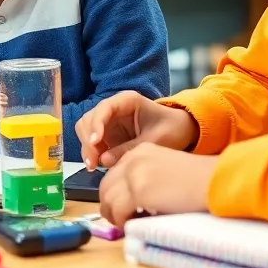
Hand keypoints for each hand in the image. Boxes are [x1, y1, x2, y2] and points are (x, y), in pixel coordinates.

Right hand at [75, 91, 198, 170]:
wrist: (181, 131)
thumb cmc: (172, 128)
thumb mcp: (155, 139)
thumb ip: (130, 148)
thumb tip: (103, 160)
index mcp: (126, 101)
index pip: (104, 108)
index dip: (96, 124)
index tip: (95, 142)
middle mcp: (113, 108)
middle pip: (89, 119)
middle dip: (88, 140)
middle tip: (92, 162)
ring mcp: (108, 121)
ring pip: (86, 130)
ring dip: (87, 147)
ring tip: (93, 166)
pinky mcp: (108, 135)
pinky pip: (92, 142)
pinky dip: (91, 152)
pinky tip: (96, 165)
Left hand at [99, 144, 217, 227]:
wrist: (215, 181)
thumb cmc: (200, 180)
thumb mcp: (166, 170)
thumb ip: (146, 178)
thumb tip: (131, 200)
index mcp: (140, 151)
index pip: (115, 174)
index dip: (114, 193)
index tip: (119, 208)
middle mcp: (133, 159)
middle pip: (106, 185)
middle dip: (108, 205)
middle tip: (117, 220)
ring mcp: (134, 173)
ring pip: (108, 198)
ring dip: (113, 215)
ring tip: (124, 225)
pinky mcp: (138, 190)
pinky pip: (118, 210)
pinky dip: (121, 221)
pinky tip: (130, 226)